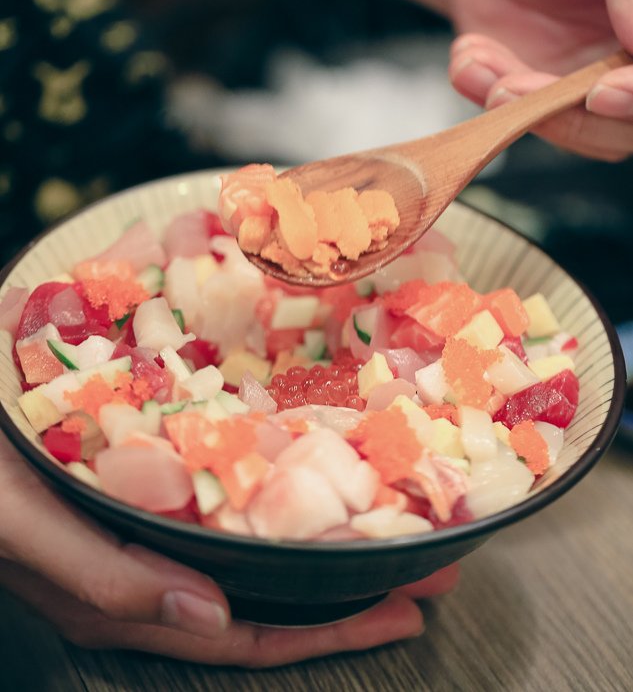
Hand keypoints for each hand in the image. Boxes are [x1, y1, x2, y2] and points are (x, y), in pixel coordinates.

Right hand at [0, 434, 457, 665]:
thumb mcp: (19, 524)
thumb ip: (101, 574)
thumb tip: (203, 617)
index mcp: (121, 593)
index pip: (242, 632)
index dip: (327, 628)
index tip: (405, 607)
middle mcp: (141, 565)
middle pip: (261, 592)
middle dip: (346, 584)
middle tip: (426, 558)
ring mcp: (142, 521)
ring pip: (246, 546)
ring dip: (319, 535)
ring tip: (388, 515)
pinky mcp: (139, 476)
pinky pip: (218, 495)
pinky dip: (269, 489)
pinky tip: (301, 464)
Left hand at [447, 0, 632, 160]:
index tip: (601, 90)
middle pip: (632, 121)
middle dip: (571, 113)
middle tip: (511, 84)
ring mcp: (599, 80)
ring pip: (585, 134)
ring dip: (523, 106)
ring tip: (475, 55)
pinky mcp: (550, 99)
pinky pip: (532, 124)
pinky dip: (492, 95)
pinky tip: (469, 53)